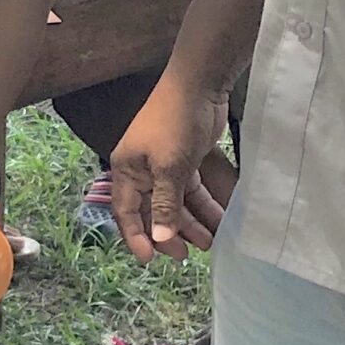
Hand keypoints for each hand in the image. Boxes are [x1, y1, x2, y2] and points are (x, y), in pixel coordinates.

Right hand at [109, 78, 229, 262]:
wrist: (199, 83)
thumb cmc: (176, 123)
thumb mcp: (170, 167)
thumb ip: (164, 204)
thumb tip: (159, 238)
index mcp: (128, 169)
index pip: (127, 212)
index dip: (136, 237)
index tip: (150, 260)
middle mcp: (142, 169)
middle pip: (152, 210)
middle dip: (168, 233)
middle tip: (185, 254)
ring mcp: (164, 164)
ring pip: (174, 202)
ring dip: (190, 223)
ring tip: (209, 242)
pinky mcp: (185, 160)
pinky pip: (190, 190)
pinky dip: (202, 205)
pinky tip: (218, 221)